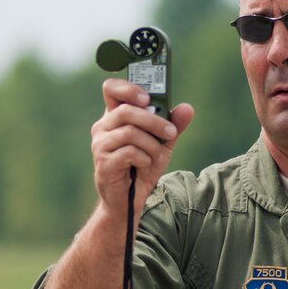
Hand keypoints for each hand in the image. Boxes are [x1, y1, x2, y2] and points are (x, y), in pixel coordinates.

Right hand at [91, 78, 193, 218]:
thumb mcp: (163, 144)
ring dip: (151, 144)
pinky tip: (144, 165)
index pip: (111, 89)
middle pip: (125, 111)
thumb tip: (187, 108)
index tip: (147, 98)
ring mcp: (100, 145)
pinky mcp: (103, 162)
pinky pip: (129, 152)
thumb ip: (173, 125)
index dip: (128, 88)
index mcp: (115, 116)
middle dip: (154, 121)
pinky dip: (144, 159)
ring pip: (129, 132)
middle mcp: (103, 127)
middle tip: (171, 132)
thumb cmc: (141, 167)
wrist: (129, 200)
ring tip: (156, 155)